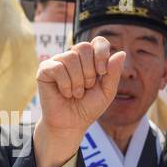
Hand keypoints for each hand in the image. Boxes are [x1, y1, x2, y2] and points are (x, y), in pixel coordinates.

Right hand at [33, 38, 125, 166]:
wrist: (70, 124)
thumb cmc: (88, 107)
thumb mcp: (107, 92)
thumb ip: (114, 73)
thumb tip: (122, 53)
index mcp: (90, 59)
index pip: (98, 42)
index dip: (101, 54)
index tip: (102, 72)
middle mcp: (73, 57)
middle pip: (84, 47)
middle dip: (89, 71)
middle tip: (87, 87)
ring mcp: (58, 62)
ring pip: (70, 57)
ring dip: (77, 80)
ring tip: (76, 93)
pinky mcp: (45, 70)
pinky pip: (58, 67)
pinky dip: (65, 84)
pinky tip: (65, 93)